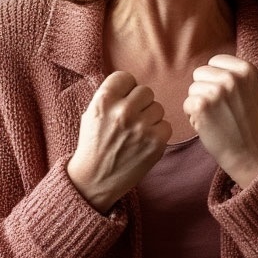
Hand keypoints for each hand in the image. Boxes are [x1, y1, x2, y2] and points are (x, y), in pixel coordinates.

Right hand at [67, 71, 170, 212]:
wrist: (95, 179)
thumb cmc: (93, 145)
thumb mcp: (92, 114)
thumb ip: (111, 96)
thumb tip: (131, 84)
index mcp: (104, 100)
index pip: (126, 77)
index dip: (125, 89)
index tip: (122, 101)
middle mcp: (123, 111)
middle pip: (146, 91)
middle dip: (140, 103)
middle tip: (130, 119)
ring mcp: (141, 127)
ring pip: (158, 108)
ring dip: (150, 118)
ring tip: (136, 132)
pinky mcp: (155, 142)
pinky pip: (166, 125)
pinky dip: (158, 133)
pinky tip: (144, 142)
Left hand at [184, 54, 257, 187]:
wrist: (251, 154)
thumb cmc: (253, 124)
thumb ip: (241, 75)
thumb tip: (220, 63)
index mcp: (247, 70)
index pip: (215, 61)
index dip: (216, 79)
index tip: (226, 95)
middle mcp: (232, 77)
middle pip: (201, 73)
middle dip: (205, 89)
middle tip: (220, 109)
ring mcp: (216, 91)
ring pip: (192, 89)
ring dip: (199, 103)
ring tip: (216, 118)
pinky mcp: (202, 106)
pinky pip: (187, 104)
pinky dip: (193, 116)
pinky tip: (208, 125)